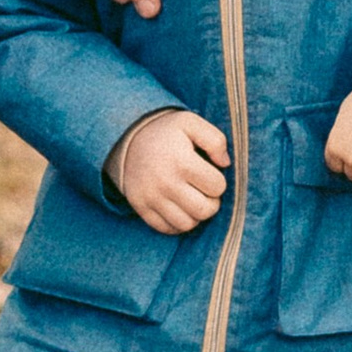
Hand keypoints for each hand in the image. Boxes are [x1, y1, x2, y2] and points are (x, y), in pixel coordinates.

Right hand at [109, 106, 231, 234]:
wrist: (127, 140)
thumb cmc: (166, 132)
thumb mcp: (191, 123)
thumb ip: (215, 140)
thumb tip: (225, 164)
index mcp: (182, 161)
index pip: (217, 187)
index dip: (218, 181)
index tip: (209, 173)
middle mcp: (166, 183)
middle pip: (205, 210)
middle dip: (212, 202)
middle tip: (204, 191)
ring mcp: (152, 198)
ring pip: (187, 224)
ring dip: (195, 215)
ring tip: (192, 199)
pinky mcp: (141, 208)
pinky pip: (167, 229)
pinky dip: (177, 224)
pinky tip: (179, 209)